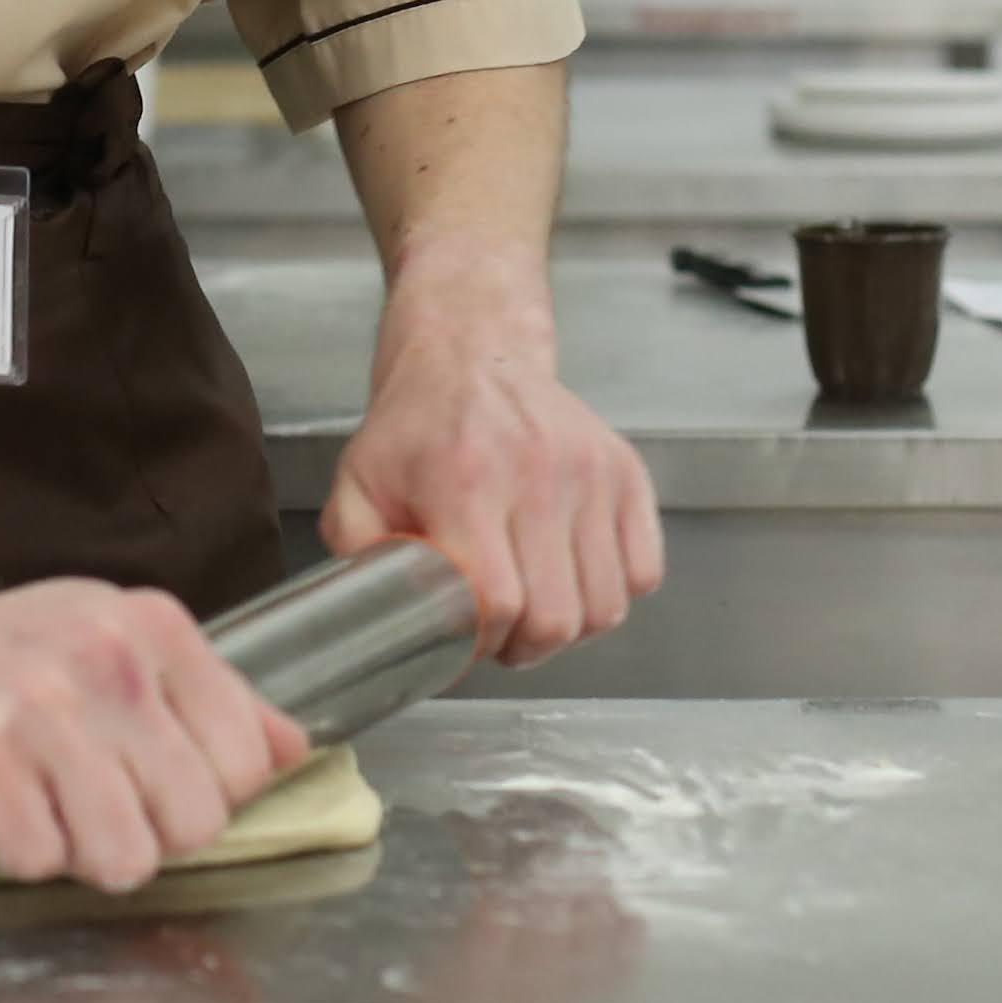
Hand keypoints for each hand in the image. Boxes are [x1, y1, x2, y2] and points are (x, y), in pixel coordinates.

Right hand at [0, 574, 304, 891]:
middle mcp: (108, 656)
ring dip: (83, 856)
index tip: (151, 785)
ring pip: (127, 854)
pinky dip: (18, 854)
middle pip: (196, 822)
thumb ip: (208, 698)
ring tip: (46, 812)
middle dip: (147, 836)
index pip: (248, 765)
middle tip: (88, 804)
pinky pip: (37, 856)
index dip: (204, 798)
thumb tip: (291, 748)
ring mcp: (39, 700)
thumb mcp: (112, 646)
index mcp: (155, 628)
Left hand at [322, 281, 662, 666]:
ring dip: (570, 628)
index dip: (481, 640)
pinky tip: (572, 578)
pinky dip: (613, 593)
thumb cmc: (416, 426)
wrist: (471, 355)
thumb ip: (359, 552)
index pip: (498, 601)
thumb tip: (382, 612)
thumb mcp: (357, 483)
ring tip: (535, 608)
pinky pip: (644, 573)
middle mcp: (537, 475)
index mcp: (465, 481)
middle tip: (500, 633)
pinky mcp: (626, 474)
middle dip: (524, 647)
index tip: (464, 638)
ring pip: (605, 606)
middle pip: (556, 617)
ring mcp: (590, 474)